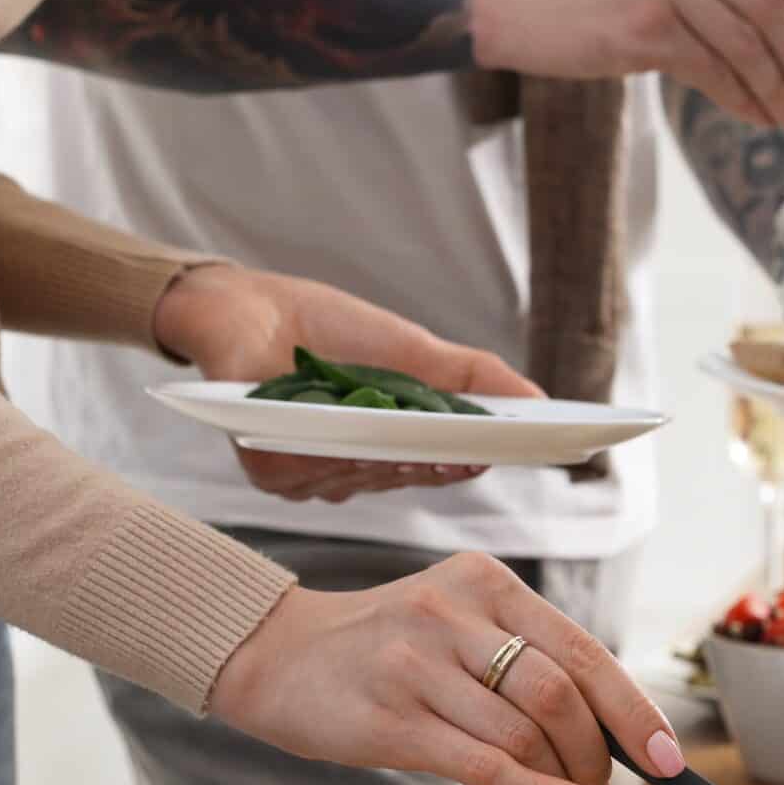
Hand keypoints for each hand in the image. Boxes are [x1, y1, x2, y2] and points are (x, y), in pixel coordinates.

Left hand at [155, 265, 540, 502]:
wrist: (243, 307)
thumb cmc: (325, 327)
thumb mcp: (411, 348)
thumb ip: (469, 377)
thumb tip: (540, 401)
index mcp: (386, 450)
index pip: (437, 466)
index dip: (473, 461)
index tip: (515, 451)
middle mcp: (350, 472)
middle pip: (405, 476)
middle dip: (441, 462)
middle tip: (481, 449)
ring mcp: (309, 476)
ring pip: (362, 477)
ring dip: (390, 456)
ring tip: (423, 438)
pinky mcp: (268, 468)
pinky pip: (311, 469)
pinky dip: (335, 450)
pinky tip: (356, 432)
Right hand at [209, 553, 685, 784]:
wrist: (276, 657)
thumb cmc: (382, 653)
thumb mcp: (456, 630)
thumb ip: (524, 669)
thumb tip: (610, 743)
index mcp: (485, 584)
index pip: (582, 650)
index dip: (634, 709)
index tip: (669, 758)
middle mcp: (454, 614)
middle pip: (560, 694)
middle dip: (598, 757)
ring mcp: (419, 664)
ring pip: (525, 732)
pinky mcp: (390, 717)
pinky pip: (484, 765)